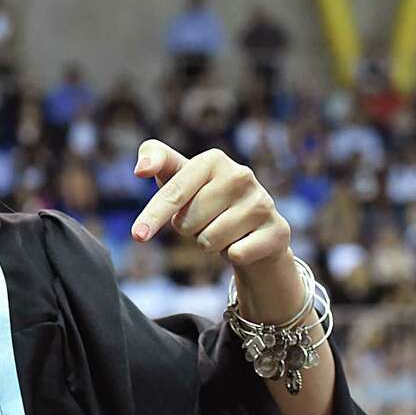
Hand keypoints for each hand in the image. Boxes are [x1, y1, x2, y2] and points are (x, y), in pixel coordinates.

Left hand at [129, 140, 290, 267]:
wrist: (254, 227)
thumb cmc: (205, 199)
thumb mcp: (179, 177)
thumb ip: (157, 161)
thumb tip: (141, 169)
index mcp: (212, 160)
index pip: (173, 192)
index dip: (153, 216)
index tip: (138, 235)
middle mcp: (241, 175)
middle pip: (187, 222)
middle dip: (187, 228)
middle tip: (204, 219)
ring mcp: (262, 202)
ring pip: (208, 241)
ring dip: (208, 242)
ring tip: (223, 229)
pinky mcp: (277, 230)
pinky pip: (236, 254)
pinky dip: (232, 254)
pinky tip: (242, 241)